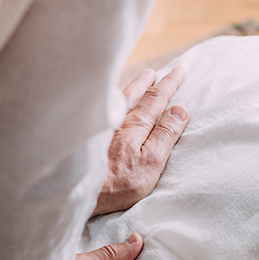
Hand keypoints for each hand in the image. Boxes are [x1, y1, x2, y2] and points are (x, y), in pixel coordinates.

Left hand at [93, 68, 188, 215]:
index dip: (169, 85)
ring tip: (143, 77)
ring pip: (122, 98)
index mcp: (137, 124)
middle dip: (152, 82)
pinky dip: (117, 97)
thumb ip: (166, 134)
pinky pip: (108, 106)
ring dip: (135, 86)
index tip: (179, 71)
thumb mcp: (151, 160)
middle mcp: (119, 119)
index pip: (157, 99)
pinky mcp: (91, 134)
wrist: (78, 188)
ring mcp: (104, 126)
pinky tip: (115, 99)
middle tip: (160, 72)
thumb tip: (180, 110)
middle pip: (139, 94)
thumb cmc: (119, 181)